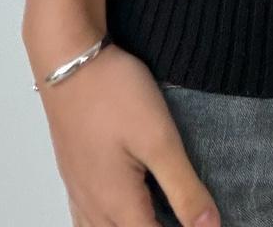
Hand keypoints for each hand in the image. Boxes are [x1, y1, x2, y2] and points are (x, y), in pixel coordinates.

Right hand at [33, 40, 220, 226]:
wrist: (69, 61)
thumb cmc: (113, 94)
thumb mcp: (159, 138)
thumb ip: (184, 187)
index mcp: (118, 204)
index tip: (202, 225)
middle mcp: (93, 205)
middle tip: (180, 218)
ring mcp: (79, 190)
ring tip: (155, 216)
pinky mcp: (73, 172)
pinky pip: (85, 218)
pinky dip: (103, 224)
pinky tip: (118, 211)